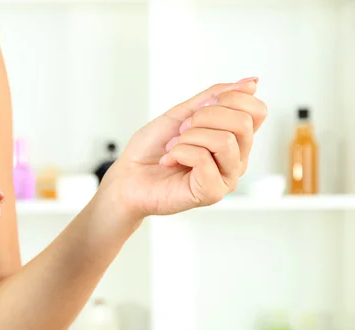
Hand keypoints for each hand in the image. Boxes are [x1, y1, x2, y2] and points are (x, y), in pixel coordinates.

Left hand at [100, 77, 267, 218]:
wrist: (128, 175)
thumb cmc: (152, 148)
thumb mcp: (183, 112)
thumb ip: (216, 97)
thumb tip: (253, 82)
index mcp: (234, 138)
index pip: (257, 110)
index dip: (229, 99)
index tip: (199, 108)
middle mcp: (237, 158)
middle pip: (243, 122)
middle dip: (203, 118)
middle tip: (181, 132)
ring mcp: (226, 177)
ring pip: (225, 140)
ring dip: (188, 137)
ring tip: (174, 148)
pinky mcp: (212, 192)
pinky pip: (204, 159)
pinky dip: (179, 153)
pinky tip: (170, 162)